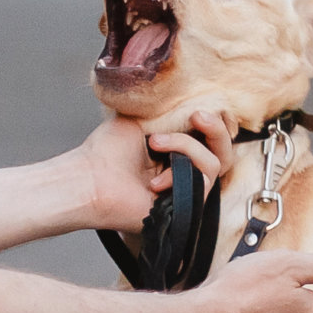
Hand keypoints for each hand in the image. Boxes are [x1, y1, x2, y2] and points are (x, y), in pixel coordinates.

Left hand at [79, 112, 233, 231]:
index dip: (215, 124)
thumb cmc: (105, 152)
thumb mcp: (141, 120)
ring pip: (214, 163)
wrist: (89, 178)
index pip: (211, 139)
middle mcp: (184, 173)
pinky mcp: (188, 207)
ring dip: (186, 147)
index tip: (198, 110)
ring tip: (154, 143)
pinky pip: (204, 181)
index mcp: (175, 153)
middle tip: (198, 116)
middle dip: (217, 130)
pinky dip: (180, 169)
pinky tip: (154, 179)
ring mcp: (187, 191)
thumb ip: (169, 114)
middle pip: (223, 152)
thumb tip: (193, 105)